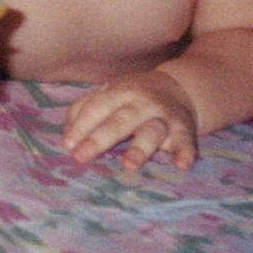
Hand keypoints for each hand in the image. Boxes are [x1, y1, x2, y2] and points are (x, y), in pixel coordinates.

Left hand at [62, 70, 197, 172]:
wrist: (180, 88)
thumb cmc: (133, 98)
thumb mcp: (109, 95)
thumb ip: (85, 110)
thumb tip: (67, 138)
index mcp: (119, 93)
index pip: (96, 108)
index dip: (81, 126)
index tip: (68, 145)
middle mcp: (141, 103)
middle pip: (119, 121)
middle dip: (99, 139)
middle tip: (82, 156)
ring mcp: (163, 116)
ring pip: (151, 131)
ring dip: (140, 148)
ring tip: (129, 165)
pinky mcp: (184, 129)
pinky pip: (186, 141)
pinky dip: (185, 152)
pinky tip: (182, 164)